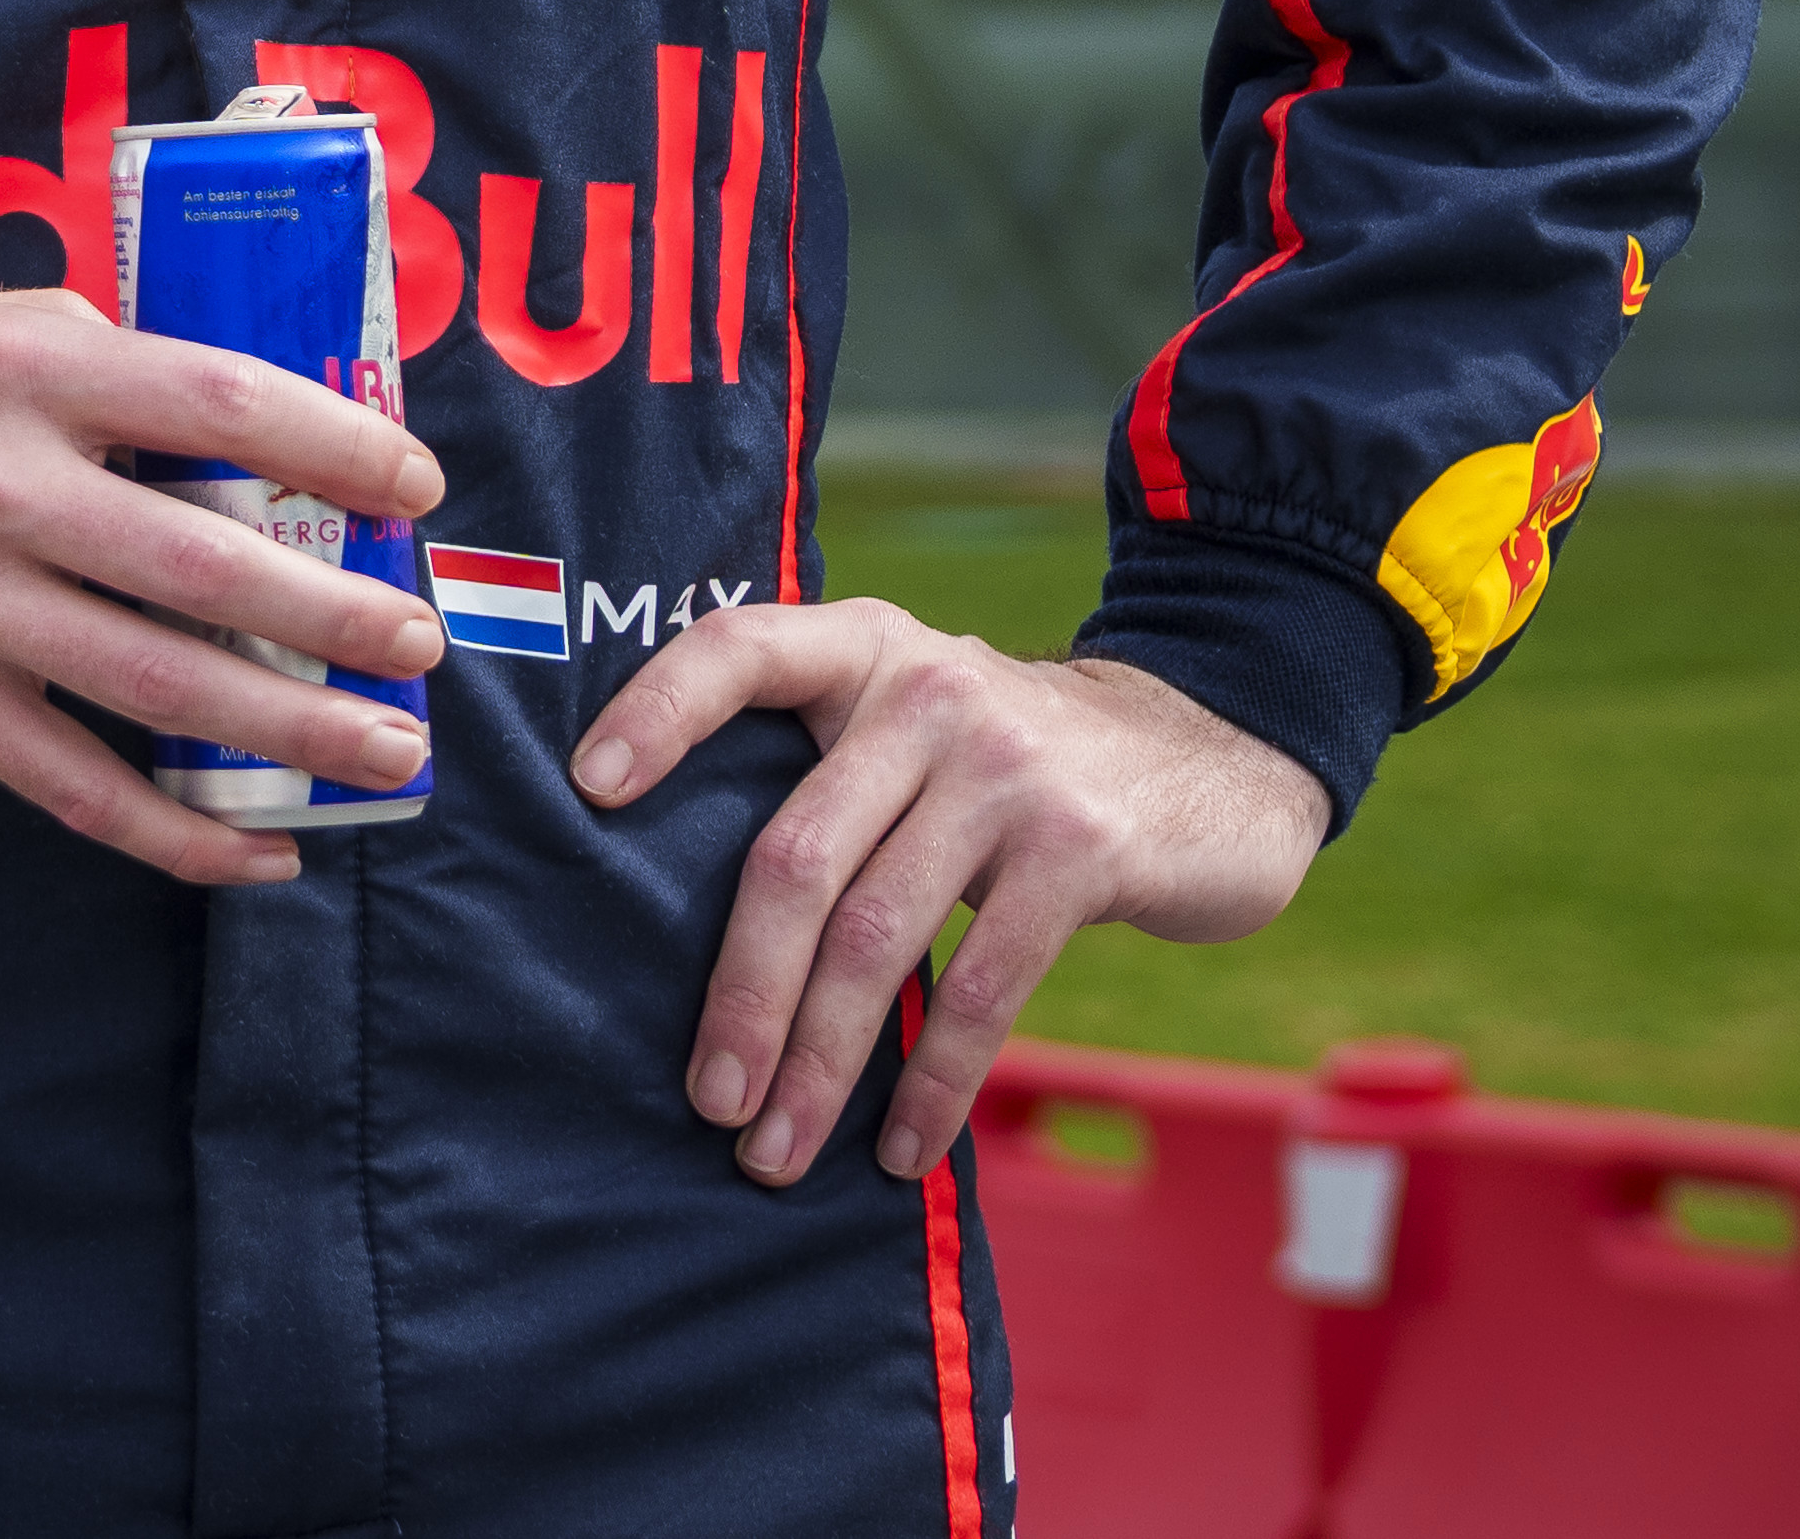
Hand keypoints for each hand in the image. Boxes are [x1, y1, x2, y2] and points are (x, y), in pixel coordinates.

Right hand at [0, 288, 446, 887]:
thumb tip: (249, 412)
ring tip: (385, 754)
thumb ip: (102, 357)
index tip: (413, 479)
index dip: (334, 440)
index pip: (214, 400)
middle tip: (421, 644)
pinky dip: (173, 831)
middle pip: (204, 565)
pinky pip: (69, 782)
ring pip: (154, 686)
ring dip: (288, 729)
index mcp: (24, 363)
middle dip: (337, 614)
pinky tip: (257, 851)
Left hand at [576, 603, 1325, 1183]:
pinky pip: (981, 989)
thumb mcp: (917, 720)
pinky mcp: (1080, 851)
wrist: (1211, 762)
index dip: (657, 710)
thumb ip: (826, 770)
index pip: (738, 648)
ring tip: (775, 1151)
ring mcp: (1008, 770)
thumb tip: (687, 926)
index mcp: (865, 649)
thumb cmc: (1013, 765)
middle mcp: (926, 691)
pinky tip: (900, 1147)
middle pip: (795, 856)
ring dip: (820, 1062)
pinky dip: (932, 1083)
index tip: (588, 791)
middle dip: (740, 993)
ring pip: (878, 937)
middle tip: (706, 1100)